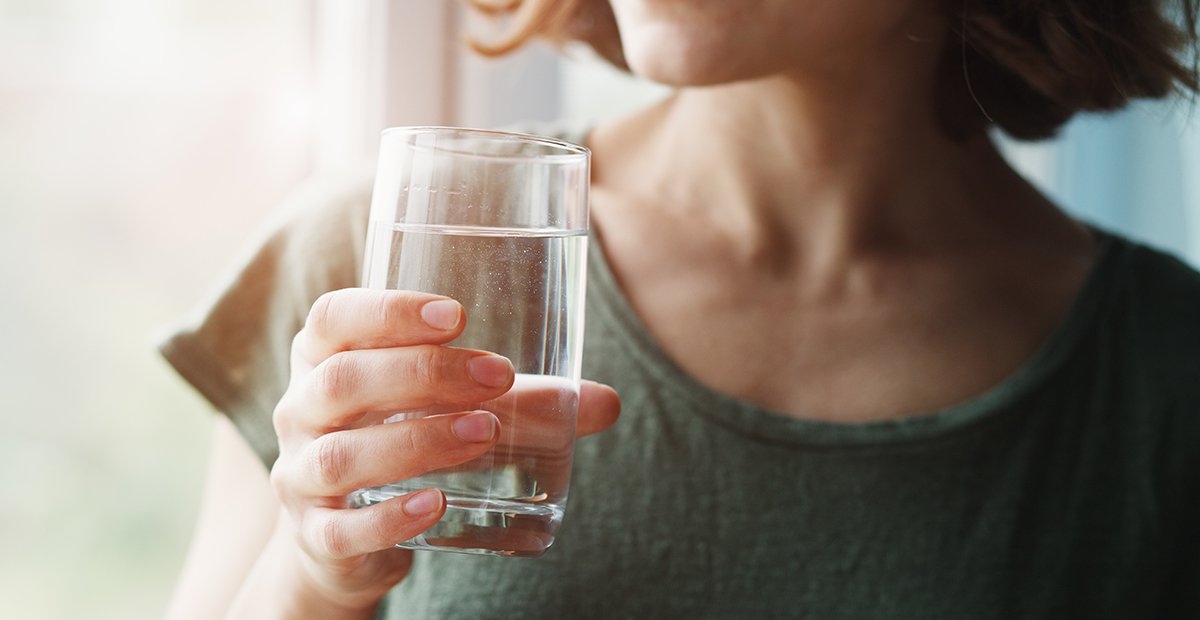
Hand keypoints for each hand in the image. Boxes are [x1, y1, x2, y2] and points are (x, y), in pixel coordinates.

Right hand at [267, 288, 619, 612]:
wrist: (346, 538)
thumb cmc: (402, 441)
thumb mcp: (451, 410)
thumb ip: (524, 402)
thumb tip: (606, 403)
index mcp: (324, 360)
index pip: (334, 318)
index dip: (387, 310)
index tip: (457, 315)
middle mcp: (300, 411)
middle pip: (341, 381)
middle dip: (422, 373)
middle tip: (496, 376)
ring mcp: (301, 476)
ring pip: (341, 454)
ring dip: (416, 440)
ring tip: (483, 433)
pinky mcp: (317, 536)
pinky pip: (342, 528)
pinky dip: (389, 518)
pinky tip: (437, 504)